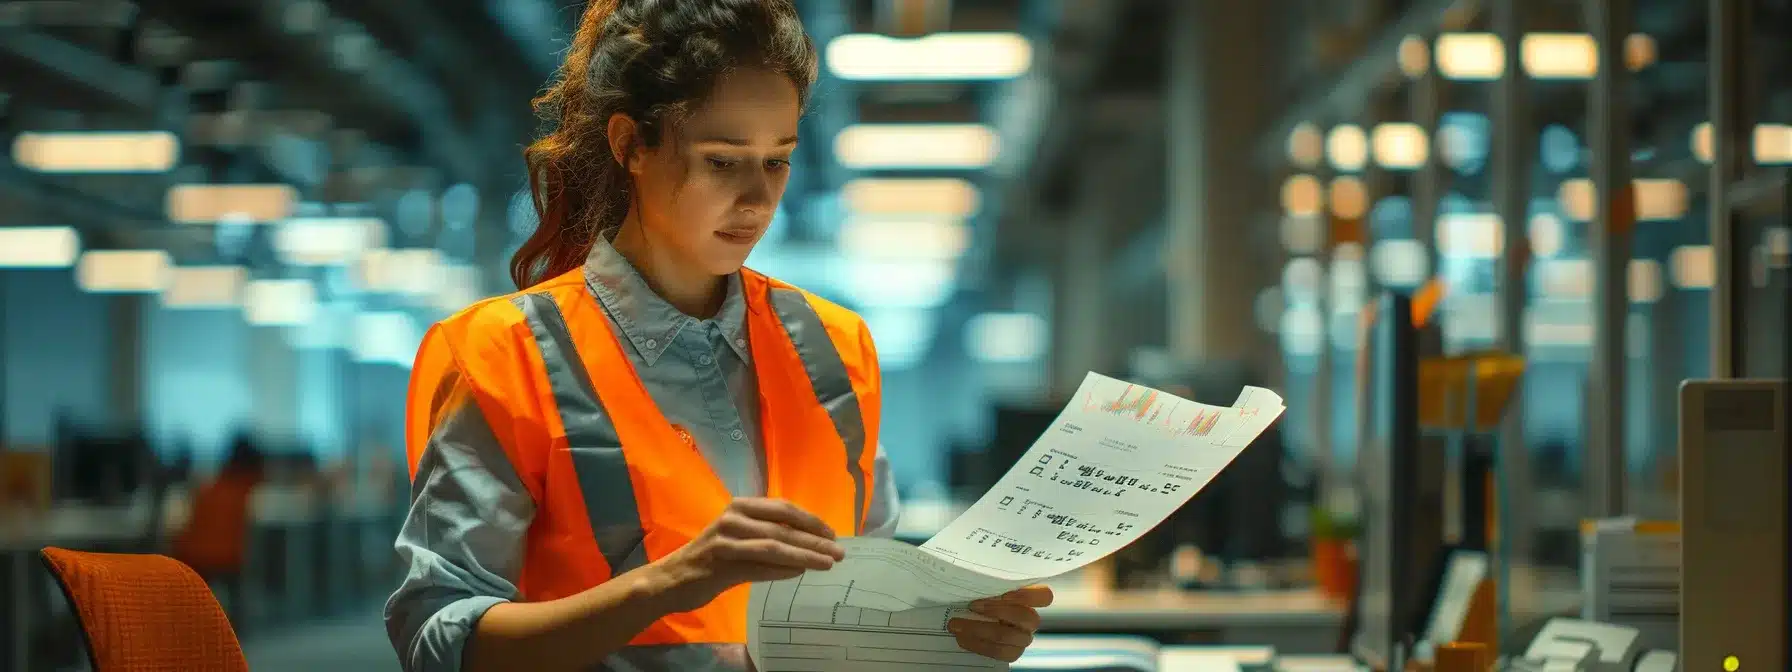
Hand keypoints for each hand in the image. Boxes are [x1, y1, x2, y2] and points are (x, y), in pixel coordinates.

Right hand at [648, 498, 845, 612]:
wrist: (673, 578)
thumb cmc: (712, 557)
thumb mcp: (740, 537)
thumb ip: (768, 534)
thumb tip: (809, 542)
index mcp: (741, 505)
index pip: (784, 509)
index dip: (811, 521)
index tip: (833, 534)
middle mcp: (733, 518)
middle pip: (783, 528)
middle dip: (815, 540)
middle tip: (839, 553)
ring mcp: (726, 540)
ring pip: (775, 547)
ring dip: (805, 556)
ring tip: (827, 564)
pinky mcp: (721, 564)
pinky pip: (760, 567)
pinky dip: (783, 571)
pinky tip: (800, 573)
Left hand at [948, 585, 1053, 662]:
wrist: (973, 618)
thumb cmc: (981, 597)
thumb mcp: (986, 586)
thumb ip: (988, 583)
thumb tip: (971, 573)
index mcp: (1030, 599)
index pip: (1044, 596)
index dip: (1028, 595)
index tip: (1004, 593)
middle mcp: (1030, 620)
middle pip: (1025, 617)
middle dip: (996, 610)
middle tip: (972, 605)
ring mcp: (1022, 638)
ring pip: (1008, 636)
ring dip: (979, 629)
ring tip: (956, 624)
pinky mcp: (1012, 653)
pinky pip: (999, 652)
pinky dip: (977, 644)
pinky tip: (961, 637)